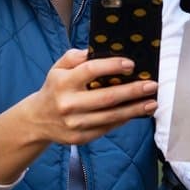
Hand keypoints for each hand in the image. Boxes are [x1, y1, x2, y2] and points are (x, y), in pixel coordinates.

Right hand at [23, 48, 157, 145]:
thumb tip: (100, 51)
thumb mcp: (58, 68)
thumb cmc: (55, 88)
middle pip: (107, 97)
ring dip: (135, 109)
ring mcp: (75, 123)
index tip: (131, 64)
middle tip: (152, 85)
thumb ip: (76, 57)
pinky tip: (136, 112)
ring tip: (152, 103)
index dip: (112, 66)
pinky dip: (124, 120)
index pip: (91, 71)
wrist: (37, 120)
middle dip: (133, 91)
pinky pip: (107, 128)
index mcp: (63, 82)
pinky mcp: (81, 138)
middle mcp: (69, 104)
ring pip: (111, 117)